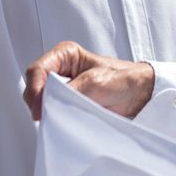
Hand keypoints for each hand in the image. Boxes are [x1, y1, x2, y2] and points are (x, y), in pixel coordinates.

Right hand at [24, 40, 155, 120]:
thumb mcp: (97, 82)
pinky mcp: (67, 100)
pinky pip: (51, 108)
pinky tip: (60, 121)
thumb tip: (52, 104)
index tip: (40, 108)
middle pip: (35, 85)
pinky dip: (53, 116)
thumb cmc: (123, 80)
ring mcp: (63, 85)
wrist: (140, 94)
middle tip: (45, 116)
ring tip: (55, 119)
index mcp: (65, 54)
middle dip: (37, 101)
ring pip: (40, 99)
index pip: (37, 70)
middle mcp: (60, 68)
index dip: (35, 89)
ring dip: (45, 109)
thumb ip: (73, 90)